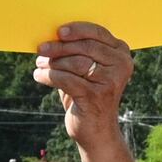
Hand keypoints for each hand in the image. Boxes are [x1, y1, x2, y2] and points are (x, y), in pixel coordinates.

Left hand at [32, 22, 132, 144]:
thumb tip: (52, 36)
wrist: (96, 131)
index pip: (98, 33)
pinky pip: (67, 79)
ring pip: (75, 62)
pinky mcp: (96, 96)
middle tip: (41, 49)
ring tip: (39, 64)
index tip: (58, 31)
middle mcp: (120, 66)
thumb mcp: (87, 70)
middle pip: (85, 47)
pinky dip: (49, 76)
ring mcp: (110, 81)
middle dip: (60, 47)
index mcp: (121, 54)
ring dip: (52, 62)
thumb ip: (78, 52)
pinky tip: (39, 76)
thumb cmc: (88, 95)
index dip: (77, 30)